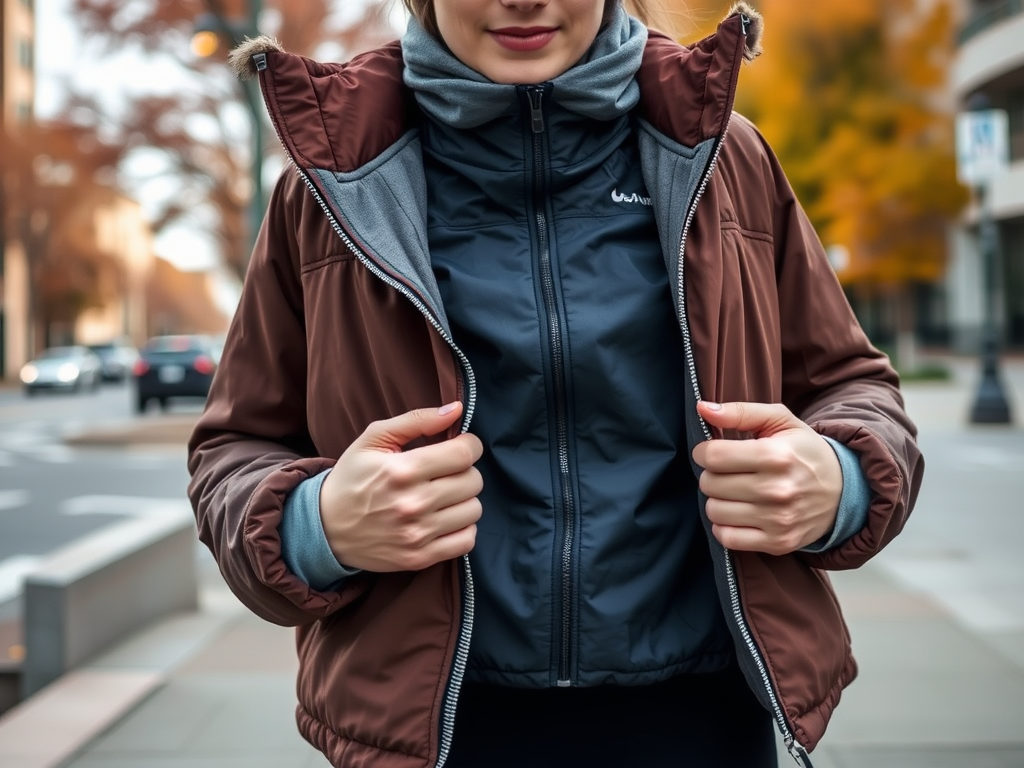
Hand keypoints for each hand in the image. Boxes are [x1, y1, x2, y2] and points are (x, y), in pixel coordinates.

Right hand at [319, 402, 483, 571]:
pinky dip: (463, 528)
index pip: (464, 454)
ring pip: (474, 510)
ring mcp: (417, 534)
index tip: (460, 446)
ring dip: (464, 500)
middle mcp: (413, 503)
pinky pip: (467, 540)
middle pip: (473, 481)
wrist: (325, 527)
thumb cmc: (352, 478)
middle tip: (447, 472)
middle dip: (465, 471)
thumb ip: (417, 420)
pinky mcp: (420, 557)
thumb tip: (457, 409)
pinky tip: (445, 519)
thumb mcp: (373, 439)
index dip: (469, 445)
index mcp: (402, 470)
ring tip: (444, 496)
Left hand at [691, 401, 842, 555]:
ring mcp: (778, 520)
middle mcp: (777, 490)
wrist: (844, 490)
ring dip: (718, 500)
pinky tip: (737, 513)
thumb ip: (739, 412)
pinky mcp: (778, 542)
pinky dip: (725, 526)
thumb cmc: (804, 451)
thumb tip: (702, 409)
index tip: (712, 452)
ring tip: (734, 492)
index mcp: (776, 455)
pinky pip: (727, 538)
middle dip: (712, 475)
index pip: (713, 456)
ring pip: (714, 511)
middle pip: (710, 484)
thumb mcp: (780, 421)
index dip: (704, 452)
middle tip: (728, 472)